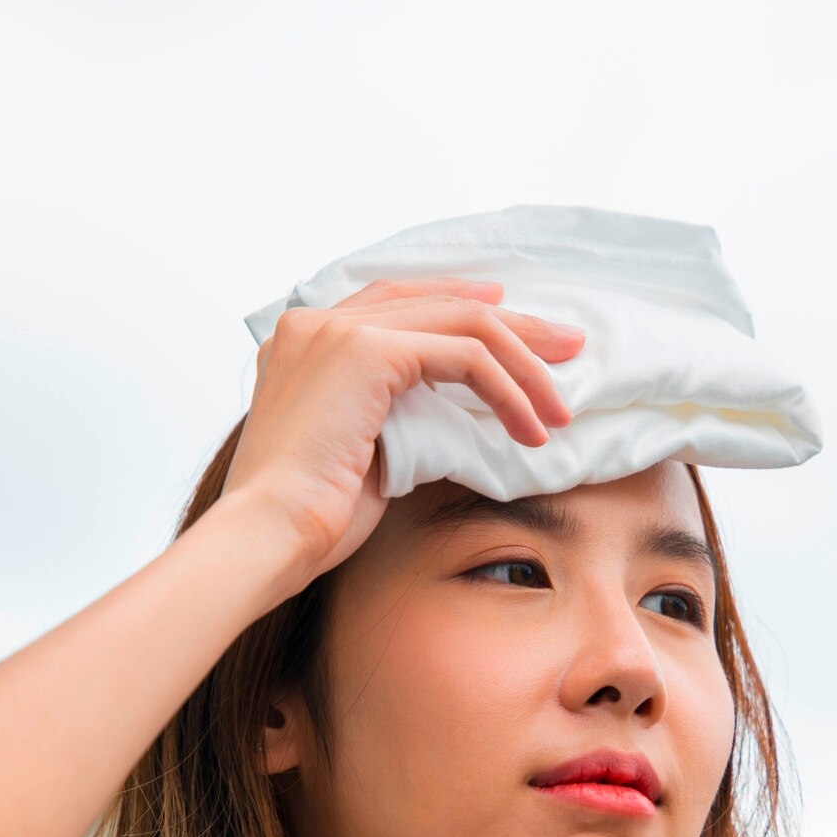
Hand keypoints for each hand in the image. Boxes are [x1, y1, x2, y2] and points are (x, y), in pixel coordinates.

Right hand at [214, 279, 585, 579]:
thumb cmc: (309, 518)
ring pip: (462, 323)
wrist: (268, 535)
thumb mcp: (361, 450)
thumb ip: (396, 414)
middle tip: (568, 349)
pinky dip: (508, 391)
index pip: (400, 301)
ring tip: (559, 410)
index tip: (518, 329)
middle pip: (439, 302)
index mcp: (306, 340)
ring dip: (523, 366)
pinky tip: (531, 431)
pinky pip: (465, 355)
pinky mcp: (367, 352)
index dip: (462, 307)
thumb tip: (457, 417)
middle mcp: (317, 321)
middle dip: (514, 326)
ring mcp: (339, 330)